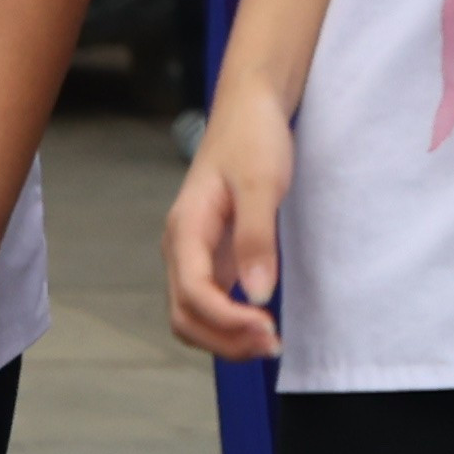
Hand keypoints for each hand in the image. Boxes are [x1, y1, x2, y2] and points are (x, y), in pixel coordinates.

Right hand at [162, 92, 292, 365]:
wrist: (250, 108)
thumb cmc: (253, 138)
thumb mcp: (262, 182)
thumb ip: (257, 237)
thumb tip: (258, 294)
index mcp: (185, 230)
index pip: (193, 294)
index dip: (226, 319)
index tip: (266, 328)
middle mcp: (181, 248)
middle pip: (186, 315)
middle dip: (224, 339)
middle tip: (272, 345)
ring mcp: (194, 253)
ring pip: (194, 314)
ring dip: (225, 336)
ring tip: (268, 343)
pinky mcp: (212, 253)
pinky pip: (210, 300)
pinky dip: (229, 320)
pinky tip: (259, 324)